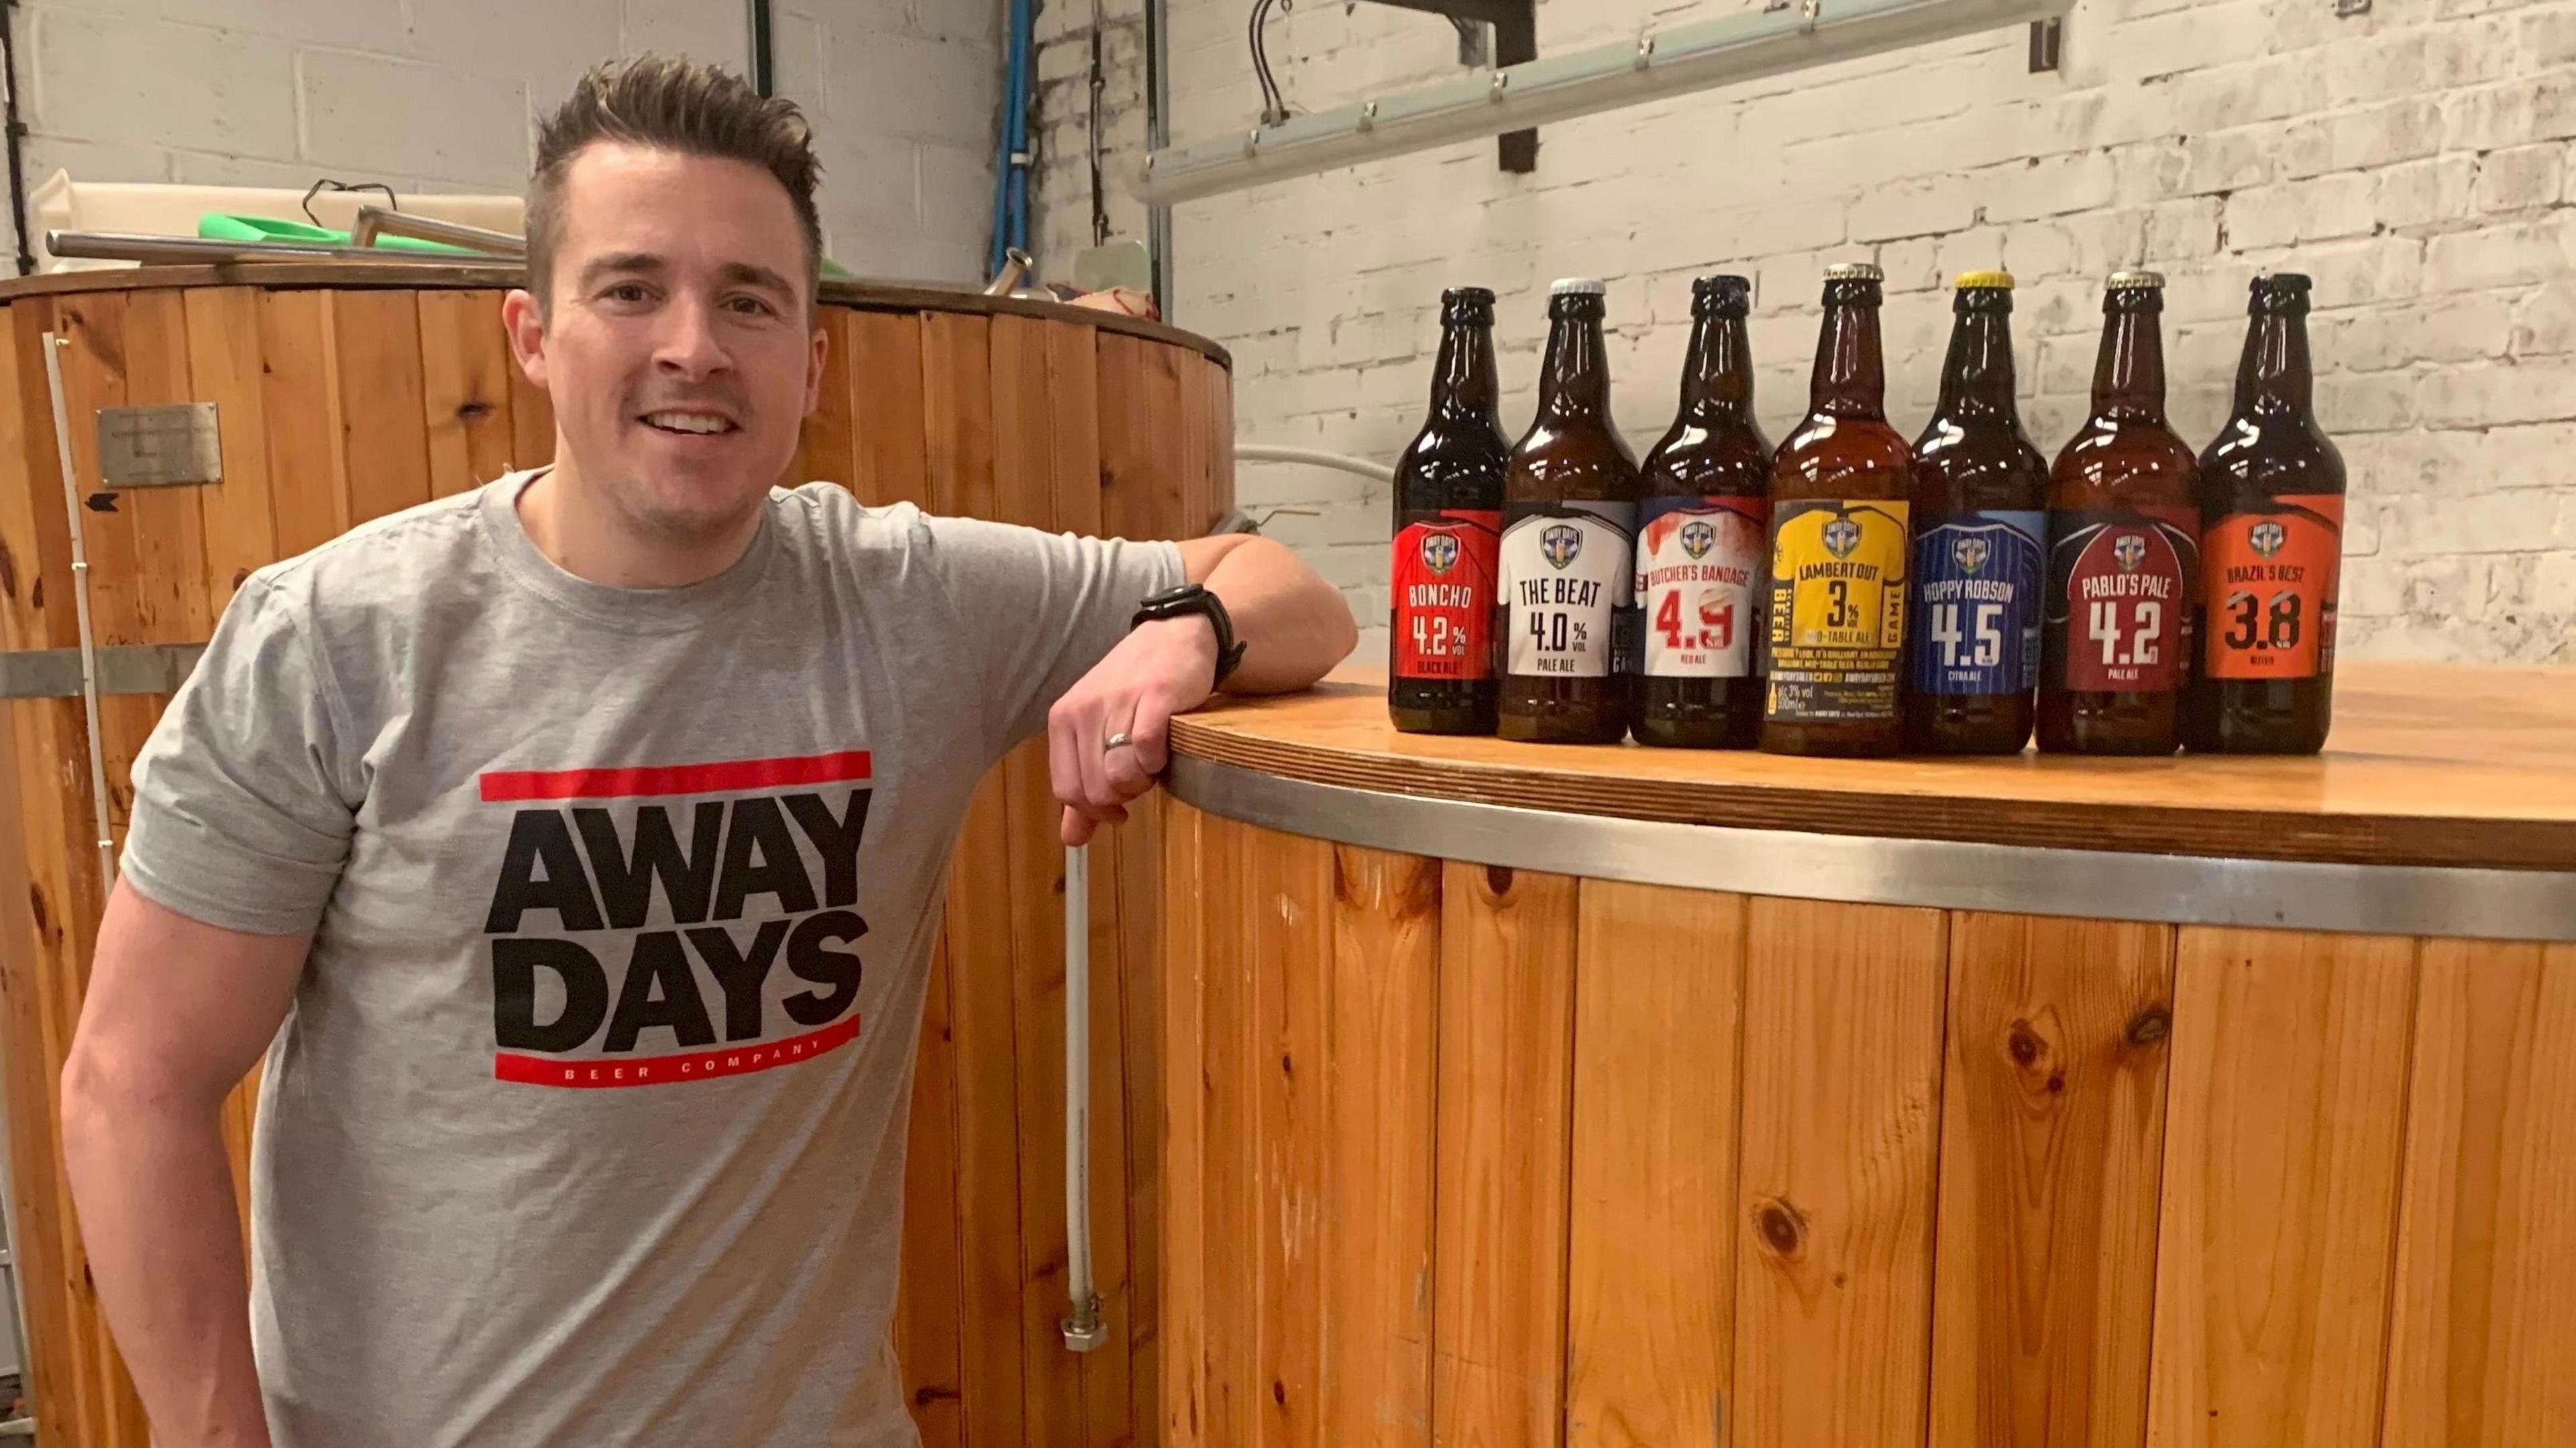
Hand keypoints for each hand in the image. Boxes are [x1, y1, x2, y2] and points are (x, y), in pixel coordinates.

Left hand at [1048, 616, 1218, 845]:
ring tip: (1152, 763)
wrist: (1174, 636)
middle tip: (1140, 778)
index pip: (1067, 789)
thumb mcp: (1096, 732)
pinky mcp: (1155, 696)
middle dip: (1123, 796)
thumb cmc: (1134, 689)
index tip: (1119, 809)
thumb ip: (1083, 787)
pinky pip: (1147, 749)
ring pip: (1121, 774)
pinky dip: (1159, 760)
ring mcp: (1119, 701)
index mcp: (1063, 719)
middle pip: (1096, 789)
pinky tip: (1164, 751)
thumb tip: (1071, 840)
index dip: (1096, 810)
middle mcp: (1085, 709)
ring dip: (1143, 780)